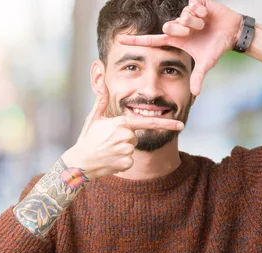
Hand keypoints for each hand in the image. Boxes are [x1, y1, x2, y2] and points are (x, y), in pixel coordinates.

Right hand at [62, 87, 183, 178]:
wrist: (80, 162)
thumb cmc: (88, 138)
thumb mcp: (94, 117)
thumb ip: (102, 99)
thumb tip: (101, 81)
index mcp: (121, 123)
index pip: (149, 122)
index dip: (167, 123)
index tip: (181, 124)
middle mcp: (126, 136)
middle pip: (135, 136)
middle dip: (125, 138)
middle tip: (108, 141)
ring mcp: (127, 151)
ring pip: (132, 148)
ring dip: (123, 149)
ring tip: (107, 150)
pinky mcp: (126, 163)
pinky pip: (130, 160)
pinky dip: (121, 161)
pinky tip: (110, 159)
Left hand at [117, 0, 242, 95]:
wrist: (232, 33)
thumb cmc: (216, 47)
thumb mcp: (206, 63)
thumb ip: (198, 76)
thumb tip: (195, 94)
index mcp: (176, 39)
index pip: (152, 40)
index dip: (137, 40)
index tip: (120, 40)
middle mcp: (178, 25)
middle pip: (170, 25)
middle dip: (182, 29)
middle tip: (194, 31)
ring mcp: (187, 13)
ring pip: (183, 15)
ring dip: (195, 21)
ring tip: (204, 24)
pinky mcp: (197, 3)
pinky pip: (193, 4)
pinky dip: (201, 11)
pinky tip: (207, 15)